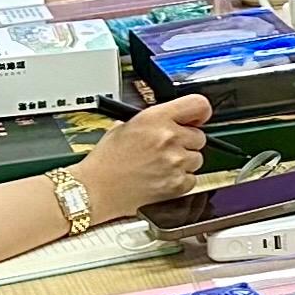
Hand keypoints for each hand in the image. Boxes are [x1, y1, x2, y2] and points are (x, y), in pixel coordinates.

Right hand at [79, 96, 210, 219]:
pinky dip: (181, 180)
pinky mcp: (177, 184)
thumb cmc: (105, 161)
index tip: (197, 119)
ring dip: (184, 162)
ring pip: (197, 158)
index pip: (199, 105)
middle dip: (186, 142)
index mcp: (156, 118)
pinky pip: (192, 178)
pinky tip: (162, 178)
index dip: (200, 113)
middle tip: (166, 149)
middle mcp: (169, 138)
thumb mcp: (125, 126)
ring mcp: (175, 162)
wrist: (95, 190)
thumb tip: (172, 118)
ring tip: (160, 165)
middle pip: (199, 136)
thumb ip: (153, 120)